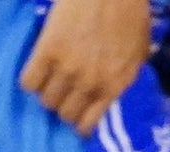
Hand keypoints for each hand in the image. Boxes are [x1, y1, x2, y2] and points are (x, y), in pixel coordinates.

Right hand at [19, 0, 150, 134]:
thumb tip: (111, 89)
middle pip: (64, 114)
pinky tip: (36, 69)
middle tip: (60, 93)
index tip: (74, 115)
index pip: (88, 123)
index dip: (78, 121)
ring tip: (48, 80)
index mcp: (115, 85)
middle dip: (62, 106)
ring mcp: (69, 68)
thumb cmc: (128, 10)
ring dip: (46, 92)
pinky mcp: (49, 51)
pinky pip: (30, 81)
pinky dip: (30, 79)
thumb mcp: (139, 50)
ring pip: (46, 100)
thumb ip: (125, 73)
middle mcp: (91, 83)